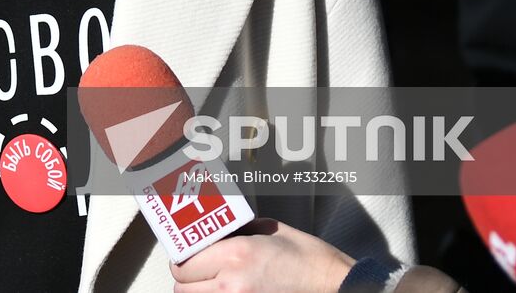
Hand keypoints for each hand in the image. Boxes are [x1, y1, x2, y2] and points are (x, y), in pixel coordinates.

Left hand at [170, 218, 355, 292]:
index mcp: (234, 254)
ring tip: (212, 282)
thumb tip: (214, 232)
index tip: (188, 256)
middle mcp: (230, 283)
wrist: (332, 283)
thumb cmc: (306, 256)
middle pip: (182, 287)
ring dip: (198, 291)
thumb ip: (236, 230)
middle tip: (199, 270)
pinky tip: (226, 290)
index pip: (183, 264)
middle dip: (187, 278)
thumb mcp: (268, 230)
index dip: (182, 259)